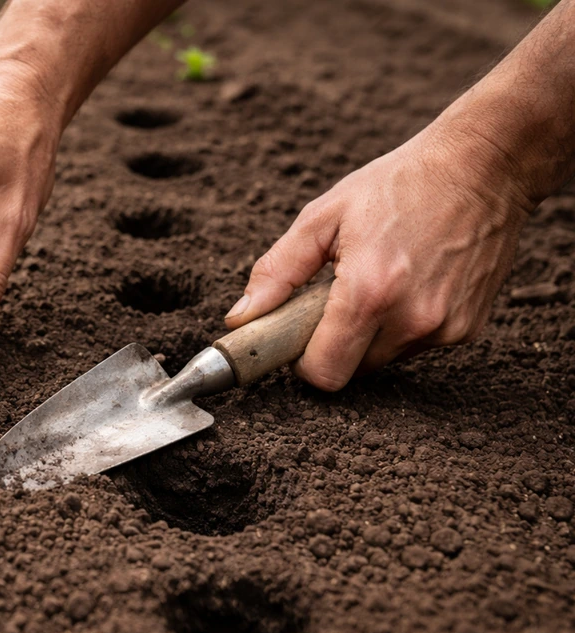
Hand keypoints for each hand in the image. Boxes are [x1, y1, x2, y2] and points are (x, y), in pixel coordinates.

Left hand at [224, 124, 533, 390]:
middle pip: (351, 370)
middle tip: (338, 297)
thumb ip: (277, 272)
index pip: (323, 374)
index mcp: (369, 292)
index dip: (303, 361)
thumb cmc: (399, 184)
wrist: (484, 165)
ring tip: (380, 280)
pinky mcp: (468, 329)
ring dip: (370, 333)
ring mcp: (445, 329)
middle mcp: (412, 319)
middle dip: (335, 343)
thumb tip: (240, 318)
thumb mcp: (323, 217)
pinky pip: (417, 345)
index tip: (300, 335)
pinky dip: (405, 324)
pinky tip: (412, 281)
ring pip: (383, 359)